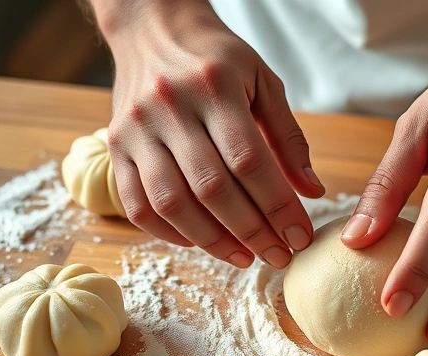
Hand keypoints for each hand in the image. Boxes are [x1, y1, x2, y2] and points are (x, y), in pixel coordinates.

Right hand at [98, 0, 323, 267]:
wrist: (151, 27)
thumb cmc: (216, 58)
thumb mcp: (263, 81)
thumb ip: (288, 137)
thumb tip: (312, 191)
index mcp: (214, 86)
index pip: (250, 160)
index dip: (278, 206)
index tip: (300, 236)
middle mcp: (170, 107)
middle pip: (212, 188)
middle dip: (252, 231)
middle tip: (279, 255)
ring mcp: (136, 128)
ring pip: (171, 202)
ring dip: (212, 241)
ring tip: (245, 257)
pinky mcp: (115, 145)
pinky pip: (136, 203)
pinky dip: (169, 232)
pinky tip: (201, 242)